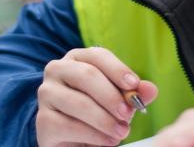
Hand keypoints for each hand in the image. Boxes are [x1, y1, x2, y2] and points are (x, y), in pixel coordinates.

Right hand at [36, 47, 158, 145]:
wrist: (72, 139)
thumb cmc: (98, 112)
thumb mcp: (119, 101)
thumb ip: (134, 93)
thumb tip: (150, 89)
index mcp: (77, 58)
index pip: (97, 56)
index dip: (117, 69)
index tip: (134, 85)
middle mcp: (57, 70)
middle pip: (87, 76)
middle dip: (112, 97)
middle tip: (129, 114)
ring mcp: (47, 94)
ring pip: (79, 103)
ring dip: (105, 120)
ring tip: (122, 132)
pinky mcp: (43, 120)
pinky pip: (70, 126)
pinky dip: (94, 135)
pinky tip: (108, 141)